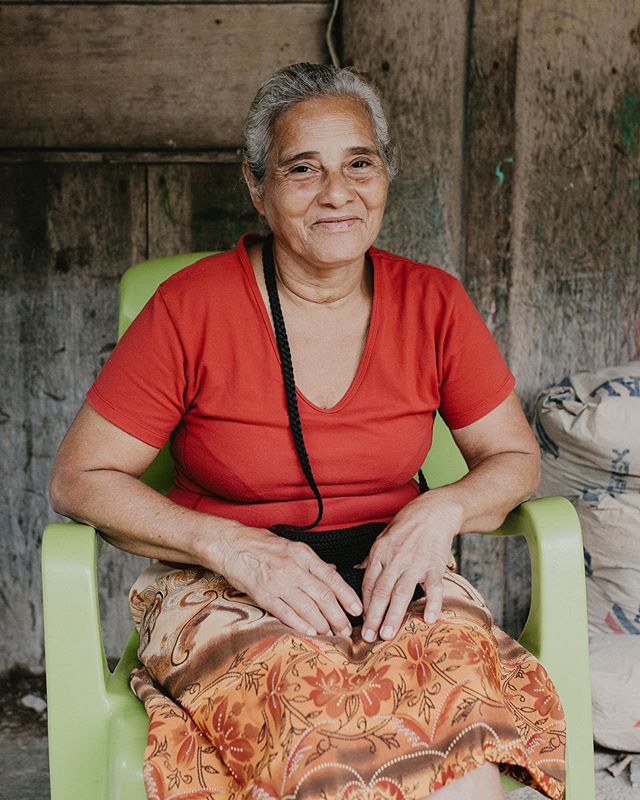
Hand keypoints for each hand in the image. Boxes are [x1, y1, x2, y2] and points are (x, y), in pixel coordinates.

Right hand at [215, 523, 363, 636]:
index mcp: (303, 555)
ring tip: (333, 634)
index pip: (332, 579)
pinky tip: (311, 633)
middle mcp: (294, 569)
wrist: (232, 545)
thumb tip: (332, 572)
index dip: (347, 596)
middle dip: (339, 616)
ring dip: (323, 624)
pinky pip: (286, 613)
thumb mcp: (292, 546)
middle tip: (347, 630)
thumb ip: (313, 562)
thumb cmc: (262, 544)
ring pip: (308, 608)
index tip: (358, 609)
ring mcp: (279, 583)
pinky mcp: (264, 595)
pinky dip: (301, 624)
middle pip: (323, 597)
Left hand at [359, 493, 461, 642]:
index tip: (360, 623)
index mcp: (380, 553)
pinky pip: (434, 587)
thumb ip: (372, 558)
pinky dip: (432, 603)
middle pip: (381, 591)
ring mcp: (416, 563)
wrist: (435, 511)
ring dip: (394, 615)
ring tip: (388, 635)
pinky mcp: (435, 565)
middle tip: (369, 638)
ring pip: (402, 593)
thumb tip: (356, 572)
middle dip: (374, 616)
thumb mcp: (383, 537)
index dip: (364, 604)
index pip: (368, 583)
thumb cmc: (408, 525)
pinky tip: (429, 619)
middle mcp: (395, 559)